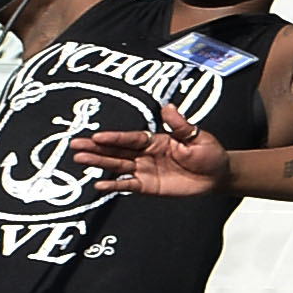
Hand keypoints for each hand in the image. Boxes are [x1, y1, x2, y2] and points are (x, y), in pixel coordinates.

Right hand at [66, 103, 229, 199]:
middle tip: (75, 145)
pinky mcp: (147, 186)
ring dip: (99, 163)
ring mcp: (144, 170)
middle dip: (96, 148)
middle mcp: (145, 154)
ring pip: (118, 166)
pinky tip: (99, 184)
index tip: (97, 136)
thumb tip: (168, 106)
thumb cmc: (208, 153)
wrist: (217, 176)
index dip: (114, 138)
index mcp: (155, 140)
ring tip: (79, 159)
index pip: (131, 138)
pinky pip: (128, 185)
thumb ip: (180, 125)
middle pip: (117, 151)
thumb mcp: (197, 136)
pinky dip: (114, 185)